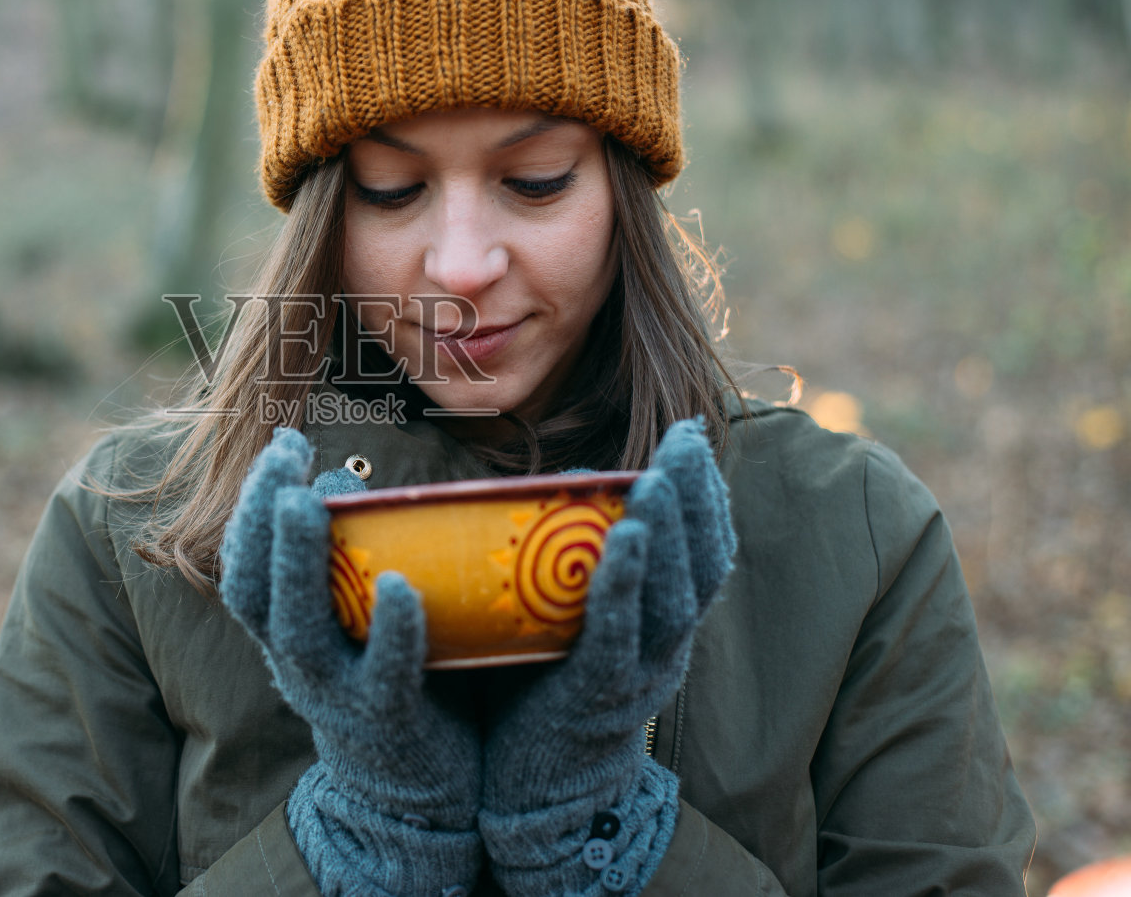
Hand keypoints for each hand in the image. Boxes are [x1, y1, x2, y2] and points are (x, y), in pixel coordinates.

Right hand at [219, 427, 481, 894]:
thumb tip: (340, 476)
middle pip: (253, 586)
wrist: (415, 799)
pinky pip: (381, 674)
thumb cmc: (390, 683)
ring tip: (306, 502)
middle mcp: (295, 660)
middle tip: (284, 452)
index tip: (283, 440)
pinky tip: (399, 587)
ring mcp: (334, 693)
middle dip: (260, 514)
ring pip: (298, 626)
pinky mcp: (385, 720)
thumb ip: (348, 551)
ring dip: (299, 560)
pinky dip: (388, 630)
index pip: (246, 561)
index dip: (252, 502)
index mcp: (286, 631)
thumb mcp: (355, 616)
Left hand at [479, 417, 736, 894]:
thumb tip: (563, 484)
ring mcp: (637, 674)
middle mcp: (664, 648)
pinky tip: (626, 539)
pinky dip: (626, 584)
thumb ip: (576, 564)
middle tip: (689, 439)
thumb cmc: (545, 696)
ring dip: (669, 532)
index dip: (706, 497)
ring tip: (662, 475)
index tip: (695, 439)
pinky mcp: (597, 697)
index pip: (704, 554)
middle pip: (700, 565)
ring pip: (670, 596)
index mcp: (663, 628)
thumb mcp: (574, 622)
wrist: (535, 801)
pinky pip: (619, 634)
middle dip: (697, 497)